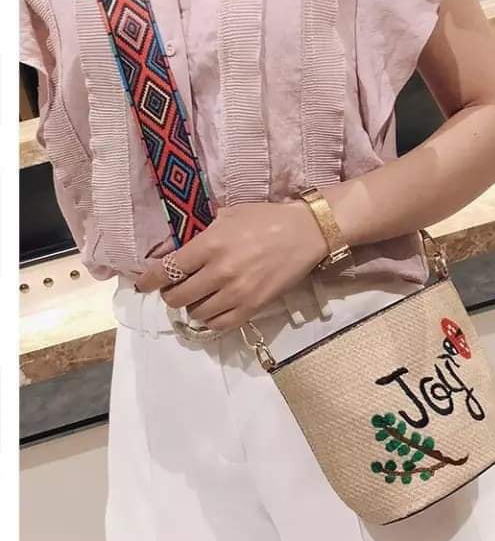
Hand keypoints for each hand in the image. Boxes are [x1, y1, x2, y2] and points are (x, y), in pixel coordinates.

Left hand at [134, 201, 328, 330]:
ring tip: (199, 297)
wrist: (304, 234)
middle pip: (178, 297)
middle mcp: (220, 272)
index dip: (150, 281)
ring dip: (192, 307)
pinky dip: (211, 319)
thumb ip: (197, 233)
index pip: (167, 270)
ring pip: (197, 313)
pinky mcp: (253, 307)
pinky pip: (220, 324)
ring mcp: (237, 293)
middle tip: (176, 289)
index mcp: (210, 245)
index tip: (143, 285)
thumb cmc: (265, 220)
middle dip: (171, 295)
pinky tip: (213, 309)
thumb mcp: (227, 216)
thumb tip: (170, 248)